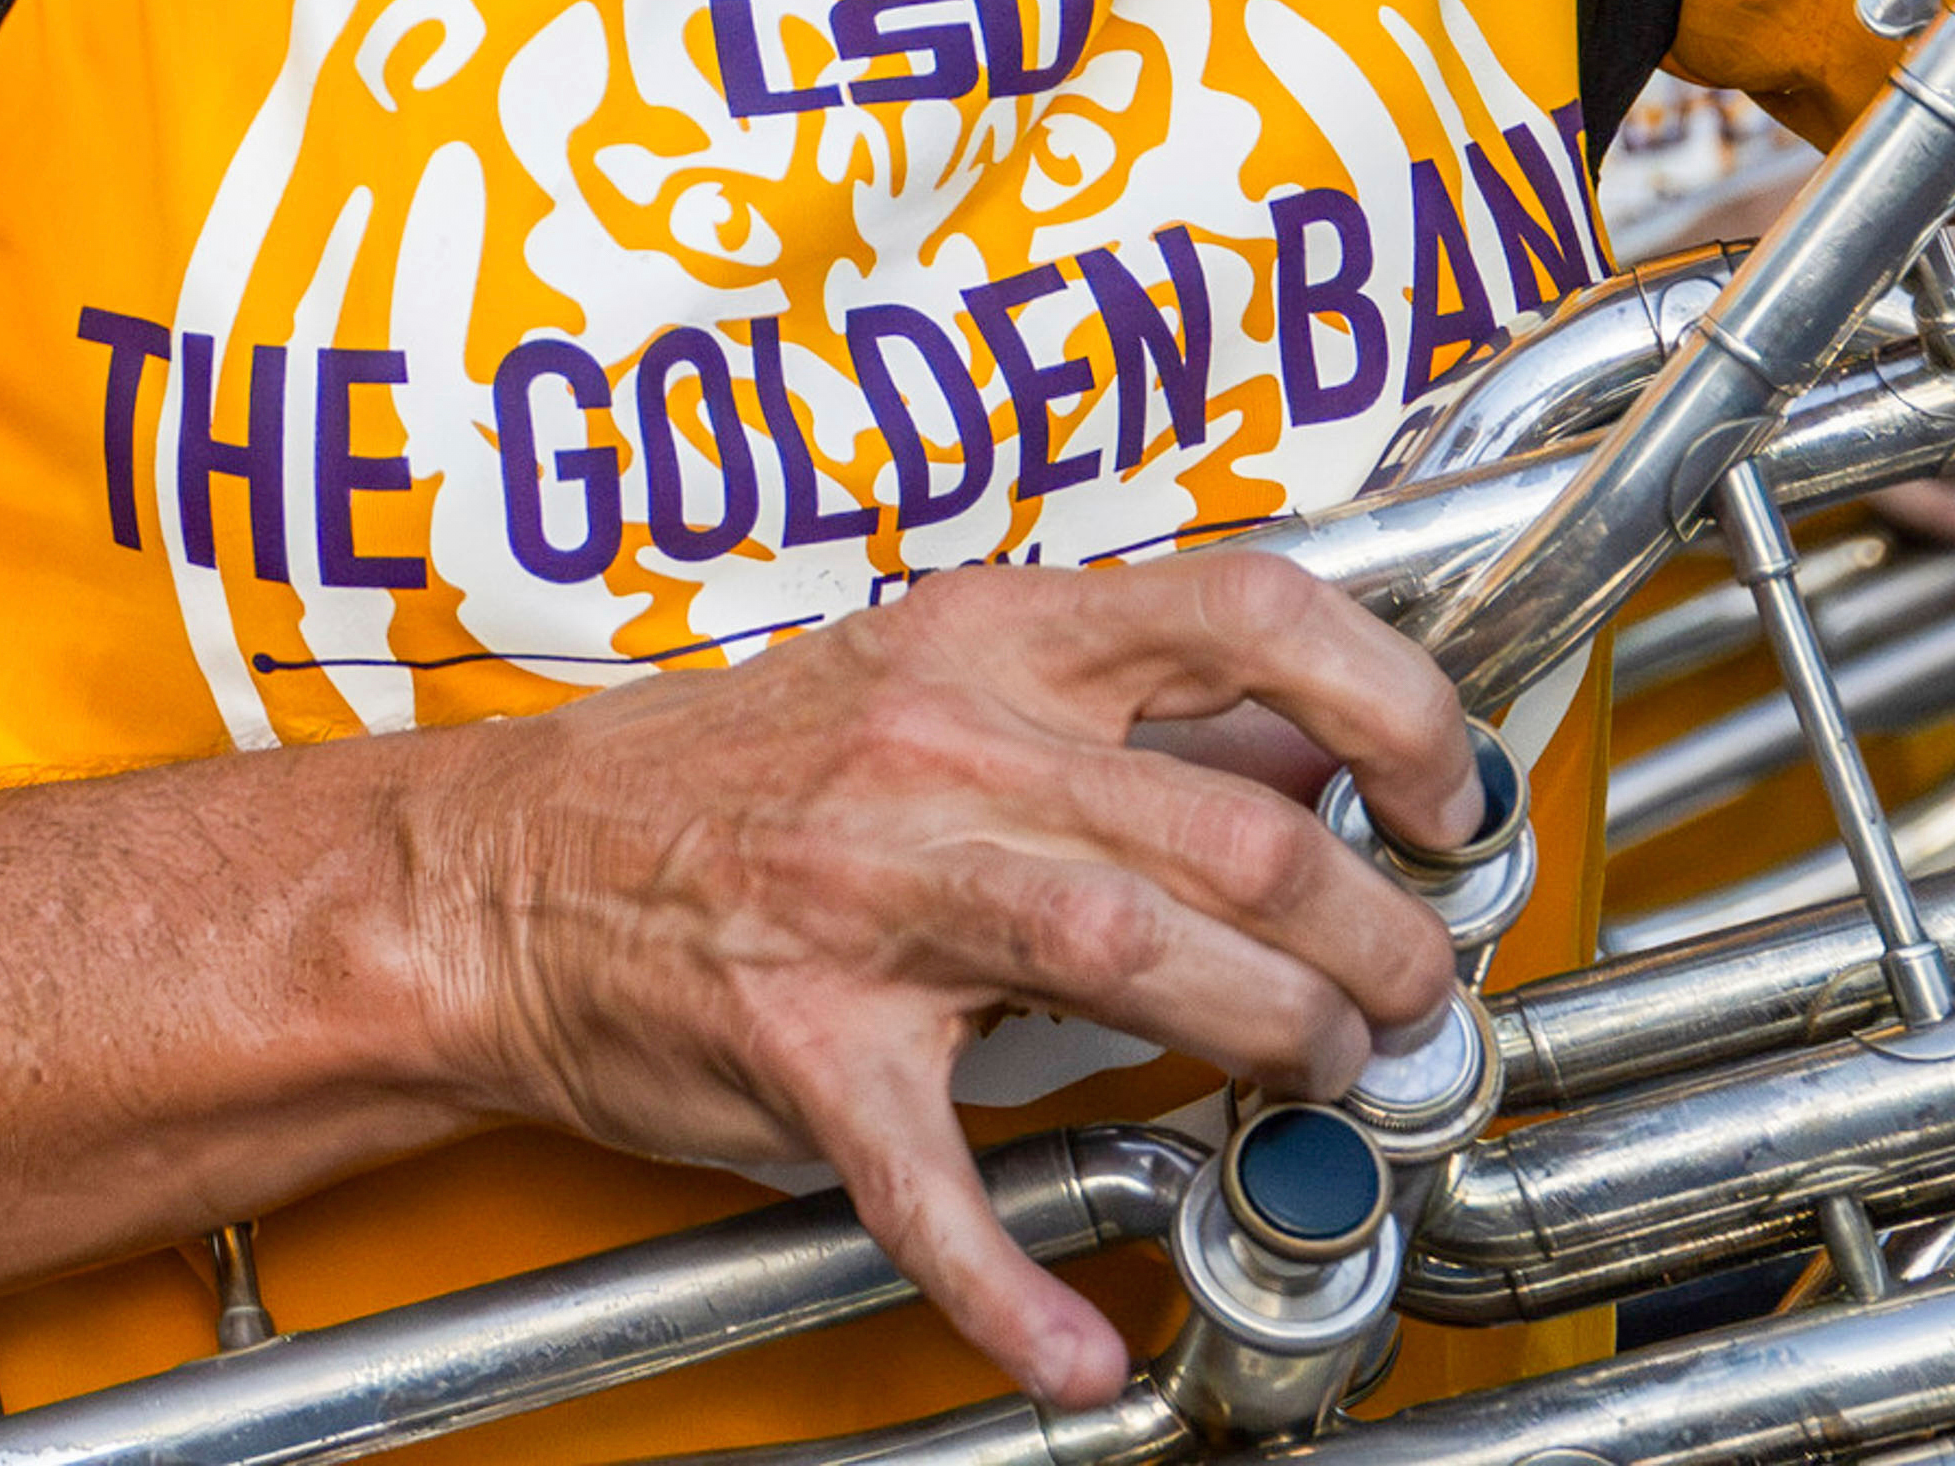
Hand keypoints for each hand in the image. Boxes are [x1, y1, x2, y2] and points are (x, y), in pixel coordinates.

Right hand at [433, 550, 1473, 1407]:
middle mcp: (938, 746)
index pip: (1245, 609)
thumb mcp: (932, 678)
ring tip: (1319, 1077)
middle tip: (1413, 991)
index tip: (1451, 787)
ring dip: (1273, 1033)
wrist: (502, 873)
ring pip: (1134, 954)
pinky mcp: (802, 1045)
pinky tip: (1068, 1346)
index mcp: (986, 640)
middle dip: (1371, 930)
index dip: (1391, 701)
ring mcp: (865, 895)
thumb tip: (1322, 736)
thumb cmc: (723, 780)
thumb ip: (1125, 713)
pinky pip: (930, 1178)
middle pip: (1231, 825)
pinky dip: (1008, 1281)